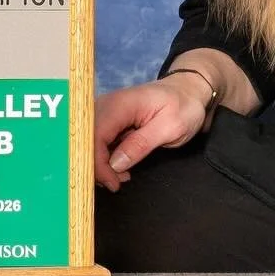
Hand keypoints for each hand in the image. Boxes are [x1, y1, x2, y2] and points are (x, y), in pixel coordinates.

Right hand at [94, 76, 212, 190]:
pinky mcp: (109, 121)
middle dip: (96, 166)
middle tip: (116, 183)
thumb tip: (115, 163)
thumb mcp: (171, 127)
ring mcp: (106, 112)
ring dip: (100, 164)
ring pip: (89, 142)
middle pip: (86, 139)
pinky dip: (105, 158)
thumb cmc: (183, 106)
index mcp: (121, 104)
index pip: (95, 135)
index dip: (98, 162)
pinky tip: (120, 168)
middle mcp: (107, 105)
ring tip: (120, 177)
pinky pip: (97, 141)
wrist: (188, 92)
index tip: (113, 182)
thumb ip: (142, 144)